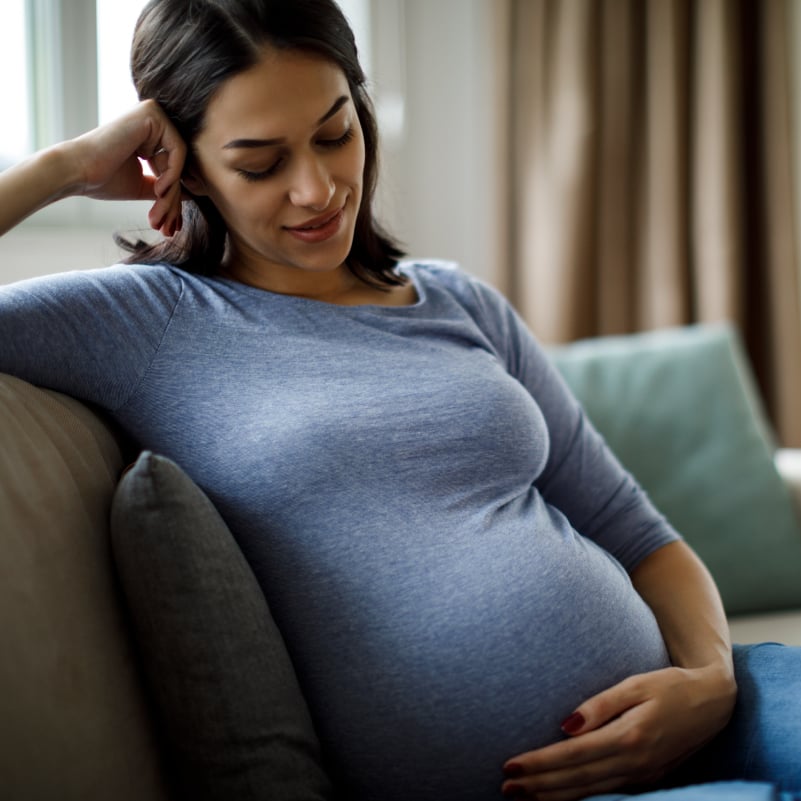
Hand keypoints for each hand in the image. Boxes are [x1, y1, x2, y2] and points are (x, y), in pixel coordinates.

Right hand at [66, 99, 186, 235]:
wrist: (78, 171)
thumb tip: (192, 193)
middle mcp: (153, 120)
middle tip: (167, 227)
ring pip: (180, 161)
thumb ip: (166, 187)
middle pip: (179, 165)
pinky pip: (178, 150)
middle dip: (174, 200)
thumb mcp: (144, 185)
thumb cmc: (105, 179)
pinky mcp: (153, 113)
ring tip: (158, 214)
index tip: (172, 224)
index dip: (175, 197)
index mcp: (150, 135)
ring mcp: (154, 113)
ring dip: (172, 193)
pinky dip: (172, 174)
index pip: (175, 167)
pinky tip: (158, 189)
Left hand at [501, 665, 735, 799]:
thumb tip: (564, 725)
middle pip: (576, 780)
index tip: (509, 765)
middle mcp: (635, 764)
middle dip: (538, 786)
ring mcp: (642, 776)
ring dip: (553, 797)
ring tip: (522, 796)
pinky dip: (578, 798)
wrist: (714, 703)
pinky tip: (558, 797)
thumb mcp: (635, 684)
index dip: (539, 763)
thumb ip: (600, 705)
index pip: (573, 756)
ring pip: (589, 793)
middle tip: (505, 786)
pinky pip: (605, 794)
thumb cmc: (670, 685)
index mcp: (629, 737)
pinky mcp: (646, 780)